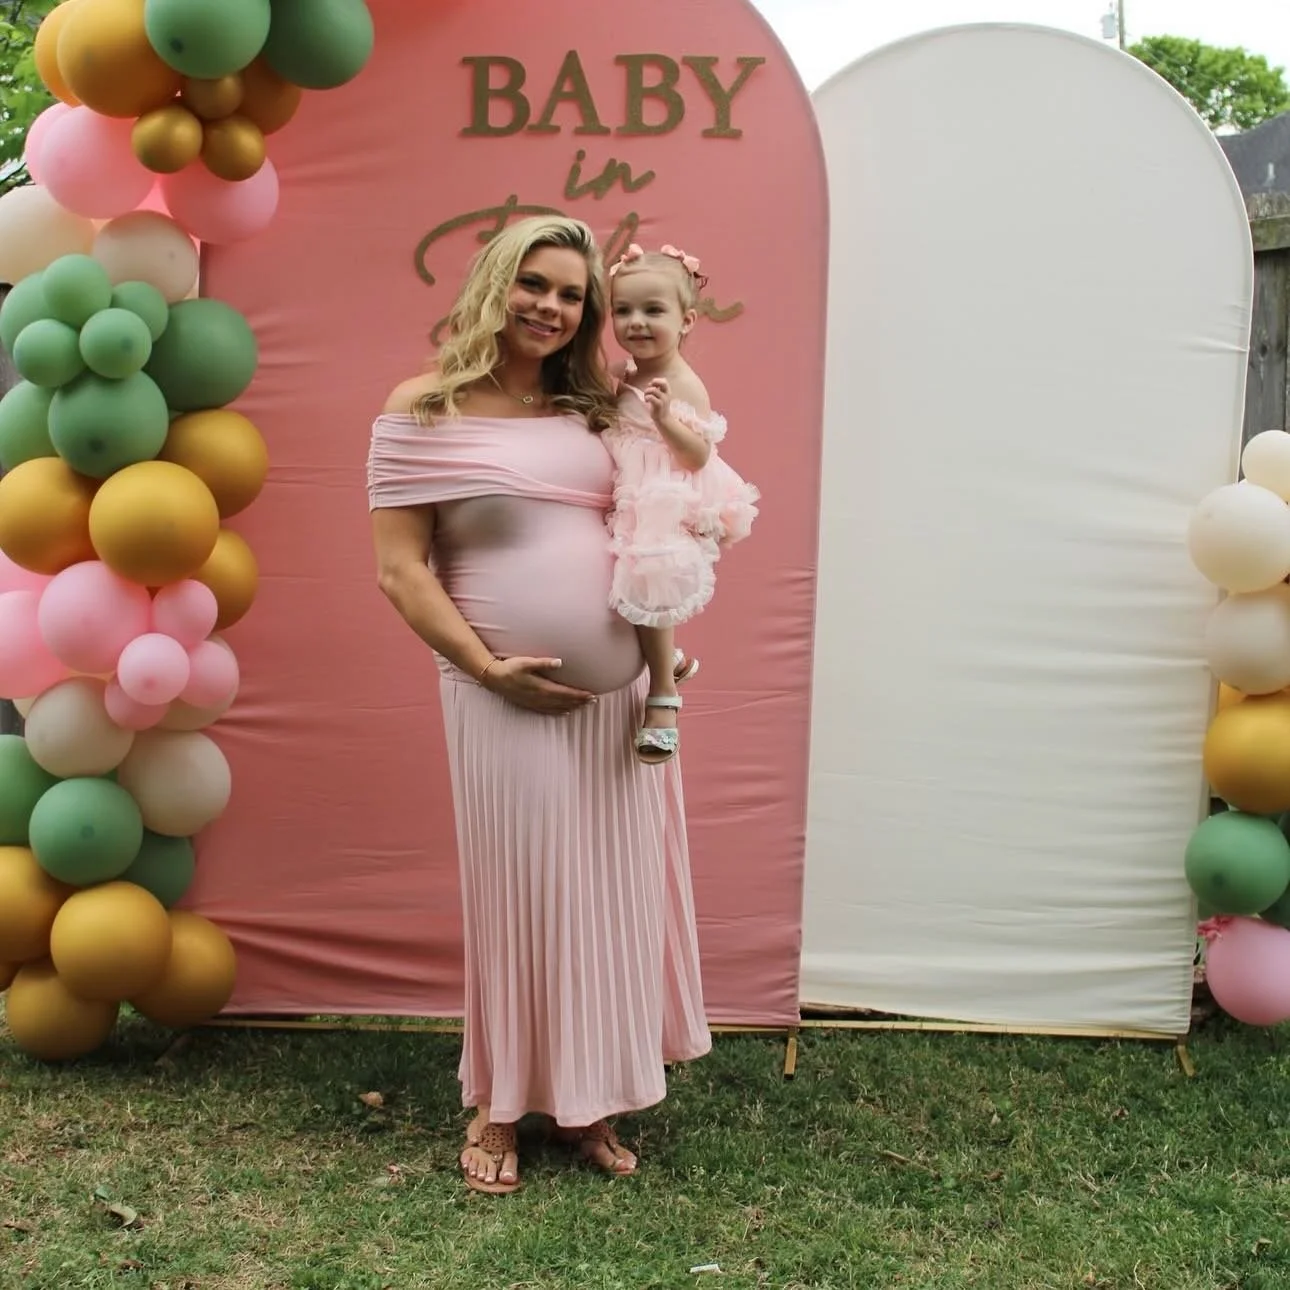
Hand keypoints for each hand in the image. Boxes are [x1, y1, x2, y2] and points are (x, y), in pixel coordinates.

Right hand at [481, 657, 595, 714]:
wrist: (494, 679)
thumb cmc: (510, 668)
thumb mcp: (526, 662)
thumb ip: (543, 663)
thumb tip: (560, 662)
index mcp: (541, 687)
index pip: (565, 693)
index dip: (579, 695)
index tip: (592, 694)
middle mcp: (540, 698)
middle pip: (565, 702)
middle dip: (580, 701)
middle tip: (594, 700)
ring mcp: (535, 703)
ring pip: (558, 707)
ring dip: (573, 706)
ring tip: (585, 706)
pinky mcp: (530, 704)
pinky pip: (548, 711)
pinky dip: (559, 711)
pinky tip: (566, 712)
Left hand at [642, 377, 670, 425]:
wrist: (663, 419)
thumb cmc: (659, 407)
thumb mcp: (660, 397)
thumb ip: (657, 389)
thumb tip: (650, 383)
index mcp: (667, 391)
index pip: (664, 381)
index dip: (656, 381)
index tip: (651, 386)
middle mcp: (667, 394)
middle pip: (663, 383)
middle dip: (654, 382)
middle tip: (649, 387)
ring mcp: (663, 400)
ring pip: (653, 390)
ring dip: (646, 391)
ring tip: (645, 396)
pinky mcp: (659, 405)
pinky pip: (651, 397)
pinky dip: (646, 397)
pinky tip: (646, 401)